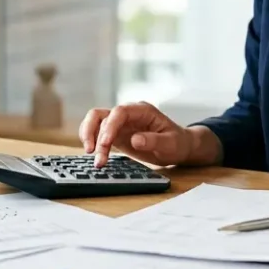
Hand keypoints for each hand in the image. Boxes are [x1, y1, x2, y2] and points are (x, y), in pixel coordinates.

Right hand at [79, 102, 196, 167]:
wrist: (178, 147)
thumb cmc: (177, 143)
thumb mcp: (171, 144)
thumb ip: (154, 141)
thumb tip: (135, 140)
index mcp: (142, 110)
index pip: (119, 112)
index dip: (109, 127)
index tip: (105, 144)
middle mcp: (128, 113)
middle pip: (101, 115)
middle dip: (93, 133)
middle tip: (92, 153)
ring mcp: (120, 123)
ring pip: (95, 122)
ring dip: (89, 137)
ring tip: (93, 158)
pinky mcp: (116, 133)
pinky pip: (98, 133)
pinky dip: (93, 142)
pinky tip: (95, 156)